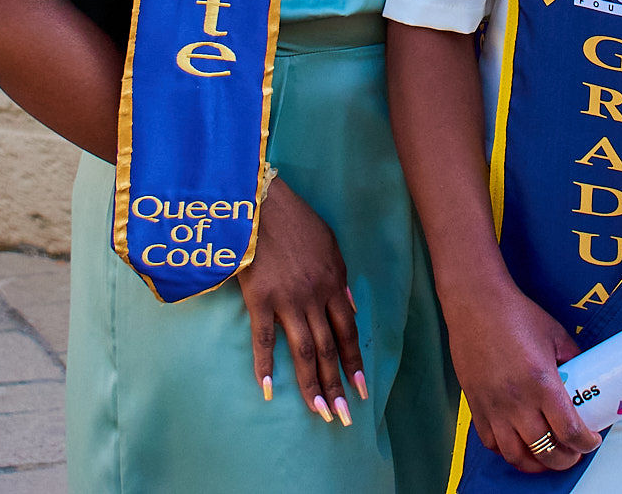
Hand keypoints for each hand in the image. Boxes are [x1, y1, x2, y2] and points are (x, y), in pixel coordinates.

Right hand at [238, 176, 366, 425]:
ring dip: (312, 385)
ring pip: (303, 351)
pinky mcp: (259, 300)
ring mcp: (287, 301)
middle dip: (338, 385)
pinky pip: (264, 339)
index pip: (348, 332)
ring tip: (319, 412)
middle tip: (343, 417)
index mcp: (333, 284)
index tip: (362, 388)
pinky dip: (265, 365)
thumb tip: (349, 308)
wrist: (262, 204)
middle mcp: (314, 298)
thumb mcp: (330, 245)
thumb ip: (340, 279)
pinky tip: (269, 389)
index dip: (355, 362)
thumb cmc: (296, 220)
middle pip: (328, 349)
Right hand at [442, 284, 600, 472]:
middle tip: (573, 453)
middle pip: (545, 451)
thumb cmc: (518, 315)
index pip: (569, 430)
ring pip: (516, 455)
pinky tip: (519, 443)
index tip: (592, 441)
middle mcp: (517, 401)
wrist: (477, 304)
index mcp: (542, 382)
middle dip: (565, 460)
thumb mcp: (557, 335)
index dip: (586, 443)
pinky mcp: (475, 405)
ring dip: (536, 463)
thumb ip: (573, 359)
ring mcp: (493, 406)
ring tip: (547, 457)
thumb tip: (586, 377)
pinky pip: (491, 442)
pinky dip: (507, 450)